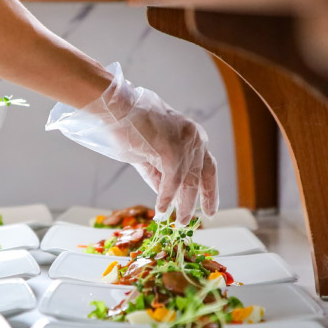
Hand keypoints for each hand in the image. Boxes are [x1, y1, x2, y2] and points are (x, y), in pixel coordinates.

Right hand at [46, 63, 217, 222]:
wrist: (117, 106)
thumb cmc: (130, 125)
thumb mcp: (150, 153)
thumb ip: (161, 174)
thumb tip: (168, 196)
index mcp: (194, 137)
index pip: (207, 167)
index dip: (209, 190)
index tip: (210, 209)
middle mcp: (196, 139)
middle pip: (202, 177)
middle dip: (198, 201)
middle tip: (192, 221)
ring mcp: (186, 145)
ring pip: (189, 183)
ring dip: (184, 205)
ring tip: (179, 222)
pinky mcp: (173, 151)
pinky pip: (172, 182)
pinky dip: (166, 198)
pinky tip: (162, 210)